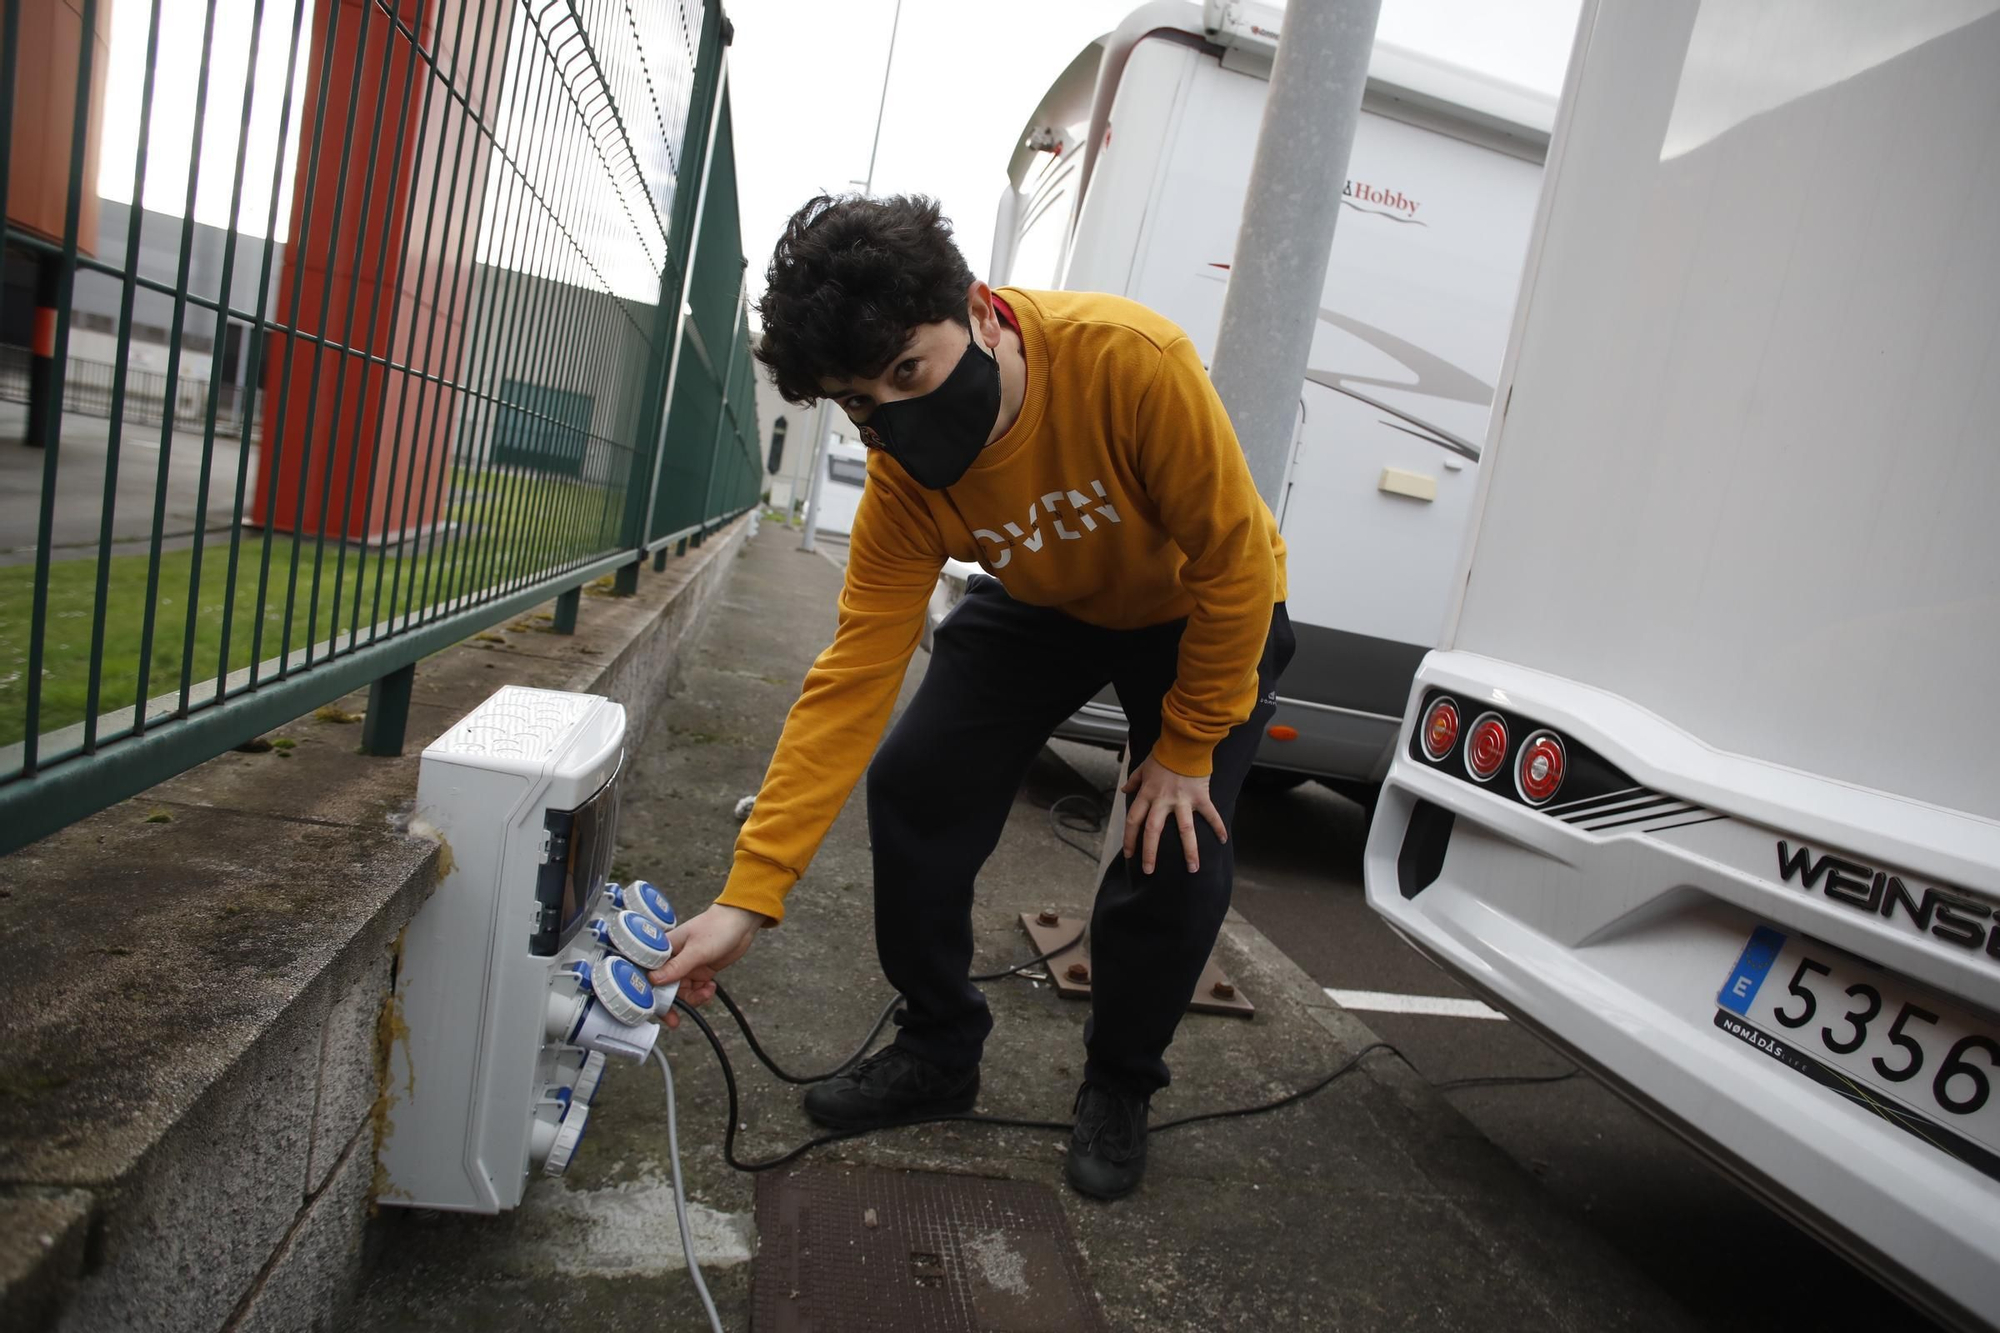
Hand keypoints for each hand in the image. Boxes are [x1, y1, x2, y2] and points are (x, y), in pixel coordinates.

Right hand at [649, 903, 766, 1028]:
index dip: (648, 994)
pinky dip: (702, 993)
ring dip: (693, 997)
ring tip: (706, 992)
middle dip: (671, 1004)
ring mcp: (686, 966)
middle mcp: (672, 959)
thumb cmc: (717, 927)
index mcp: (664, 949)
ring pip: (681, 992)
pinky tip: (711, 987)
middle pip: (663, 988)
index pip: (648, 974)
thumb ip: (677, 966)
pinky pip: (695, 990)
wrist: (741, 923)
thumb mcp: (697, 950)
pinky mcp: (699, 971)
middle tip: (674, 1021)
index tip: (654, 1009)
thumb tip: (653, 980)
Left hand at [1120, 753, 1225, 874]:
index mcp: (1147, 794)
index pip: (1133, 821)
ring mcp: (1183, 800)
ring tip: (1192, 869)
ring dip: (1189, 850)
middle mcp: (1163, 800)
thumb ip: (1134, 780)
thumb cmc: (1164, 754)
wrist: (1185, 742)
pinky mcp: (1200, 797)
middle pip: (1153, 831)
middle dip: (1150, 853)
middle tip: (1149, 871)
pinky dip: (1218, 827)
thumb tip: (1125, 790)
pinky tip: (1223, 840)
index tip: (1129, 855)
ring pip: (1184, 830)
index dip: (1129, 839)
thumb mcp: (1144, 766)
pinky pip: (1210, 815)